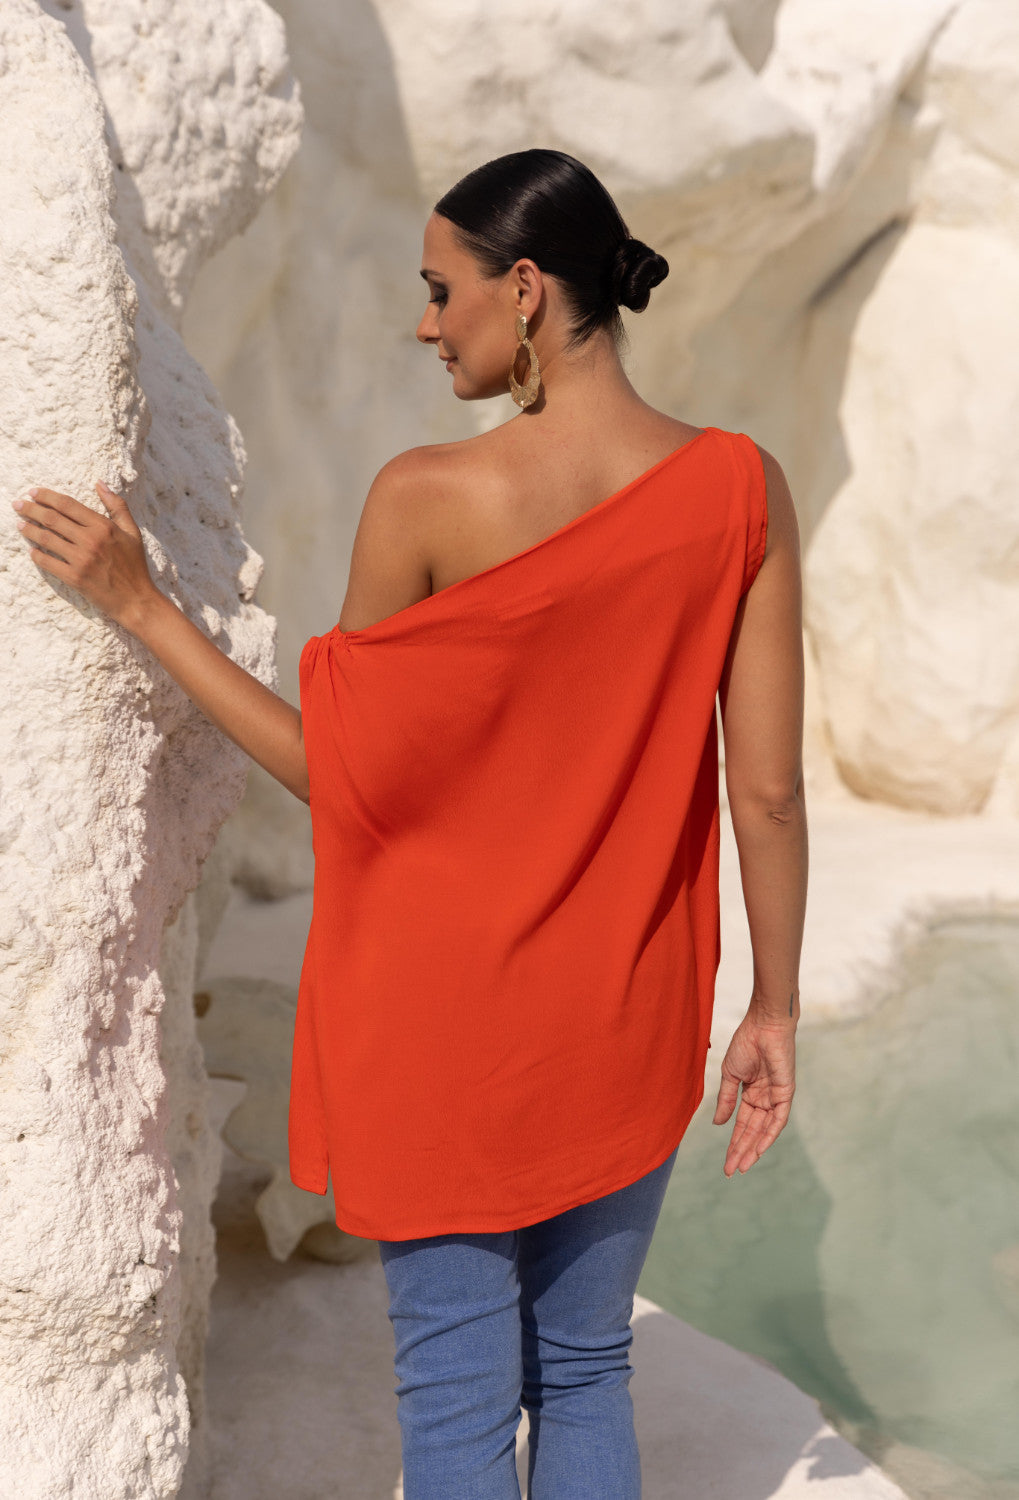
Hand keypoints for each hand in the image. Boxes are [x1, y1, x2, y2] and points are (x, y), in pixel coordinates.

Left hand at [12, 482, 155, 628]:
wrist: (136, 600)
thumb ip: (117, 506)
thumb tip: (100, 483)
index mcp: (103, 526)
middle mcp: (90, 540)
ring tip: (19, 524)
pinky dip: (37, 555)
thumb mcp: (132, 532)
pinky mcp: (74, 578)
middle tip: (17, 504)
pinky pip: (48, 563)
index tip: (33, 492)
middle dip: (30, 509)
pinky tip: (32, 550)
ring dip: (28, 529)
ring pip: (46, 539)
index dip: (46, 496)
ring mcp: (81, 560)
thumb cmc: (134, 565)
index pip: (67, 505)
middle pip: (52, 519)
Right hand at [712, 1009, 795, 1177]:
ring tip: (741, 1166)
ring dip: (753, 1149)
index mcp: (751, 1094)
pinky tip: (758, 1150)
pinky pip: (778, 1120)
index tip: (725, 1163)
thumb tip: (718, 1124)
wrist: (763, 1025)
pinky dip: (769, 1136)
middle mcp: (765, 1099)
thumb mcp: (730, 1075)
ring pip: (764, 1130)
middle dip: (741, 1151)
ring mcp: (775, 1097)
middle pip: (752, 1132)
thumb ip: (726, 1100)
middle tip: (730, 1171)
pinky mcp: (785, 1093)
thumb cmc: (746, 1043)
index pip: (742, 1125)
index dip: (733, 1143)